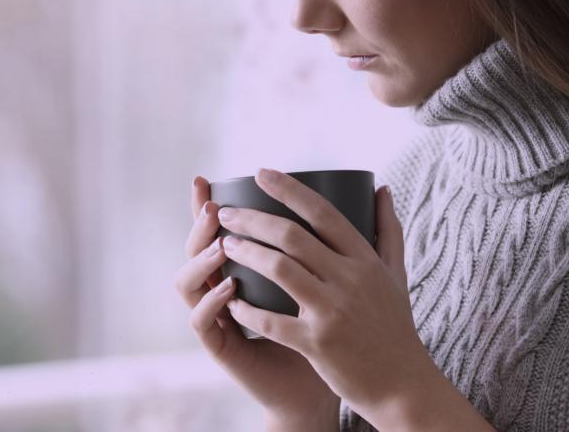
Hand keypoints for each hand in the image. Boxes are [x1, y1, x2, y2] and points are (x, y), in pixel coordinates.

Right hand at [174, 175, 340, 425]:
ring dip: (202, 260)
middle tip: (217, 207)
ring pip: (188, 280)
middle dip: (201, 223)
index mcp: (243, 270)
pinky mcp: (220, 346)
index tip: (208, 179)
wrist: (312, 390)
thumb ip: (347, 238)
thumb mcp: (331, 283)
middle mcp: (222, 288)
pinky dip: (213, 303)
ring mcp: (217, 317)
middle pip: (197, 247)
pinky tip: (230, 289)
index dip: (205, 206)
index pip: (217, 231)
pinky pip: (203, 321)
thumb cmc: (325, 336)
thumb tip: (379, 188)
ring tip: (223, 244)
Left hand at [216, 167, 430, 416]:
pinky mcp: (317, 344)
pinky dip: (247, 309)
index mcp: (365, 259)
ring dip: (245, 253)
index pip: (323, 213)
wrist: (402, 385)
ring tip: (224, 244)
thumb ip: (388, 229)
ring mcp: (333, 311)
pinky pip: (272, 321)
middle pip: (292, 236)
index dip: (289, 189)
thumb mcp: (396, 274)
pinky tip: (230, 299)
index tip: (261, 173)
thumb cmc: (395, 326)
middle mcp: (350, 280)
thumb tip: (381, 187)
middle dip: (253, 219)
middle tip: (226, 212)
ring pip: (279, 269)